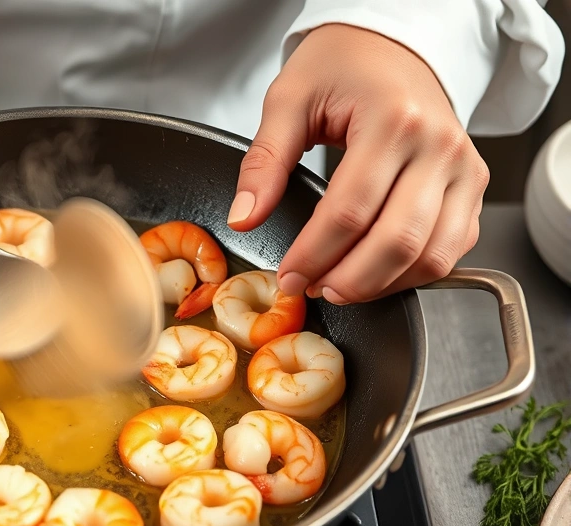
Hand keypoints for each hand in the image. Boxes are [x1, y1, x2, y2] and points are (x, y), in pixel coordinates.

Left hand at [229, 24, 488, 303]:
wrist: (391, 46)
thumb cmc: (341, 66)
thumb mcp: (288, 100)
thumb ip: (263, 162)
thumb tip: (244, 219)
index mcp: (394, 120)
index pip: (349, 211)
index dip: (313, 255)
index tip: (287, 276)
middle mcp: (439, 145)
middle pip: (397, 241)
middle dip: (348, 280)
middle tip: (311, 289)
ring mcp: (464, 168)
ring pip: (432, 256)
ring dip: (383, 285)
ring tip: (338, 287)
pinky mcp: (472, 185)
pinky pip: (452, 249)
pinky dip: (414, 273)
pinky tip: (375, 274)